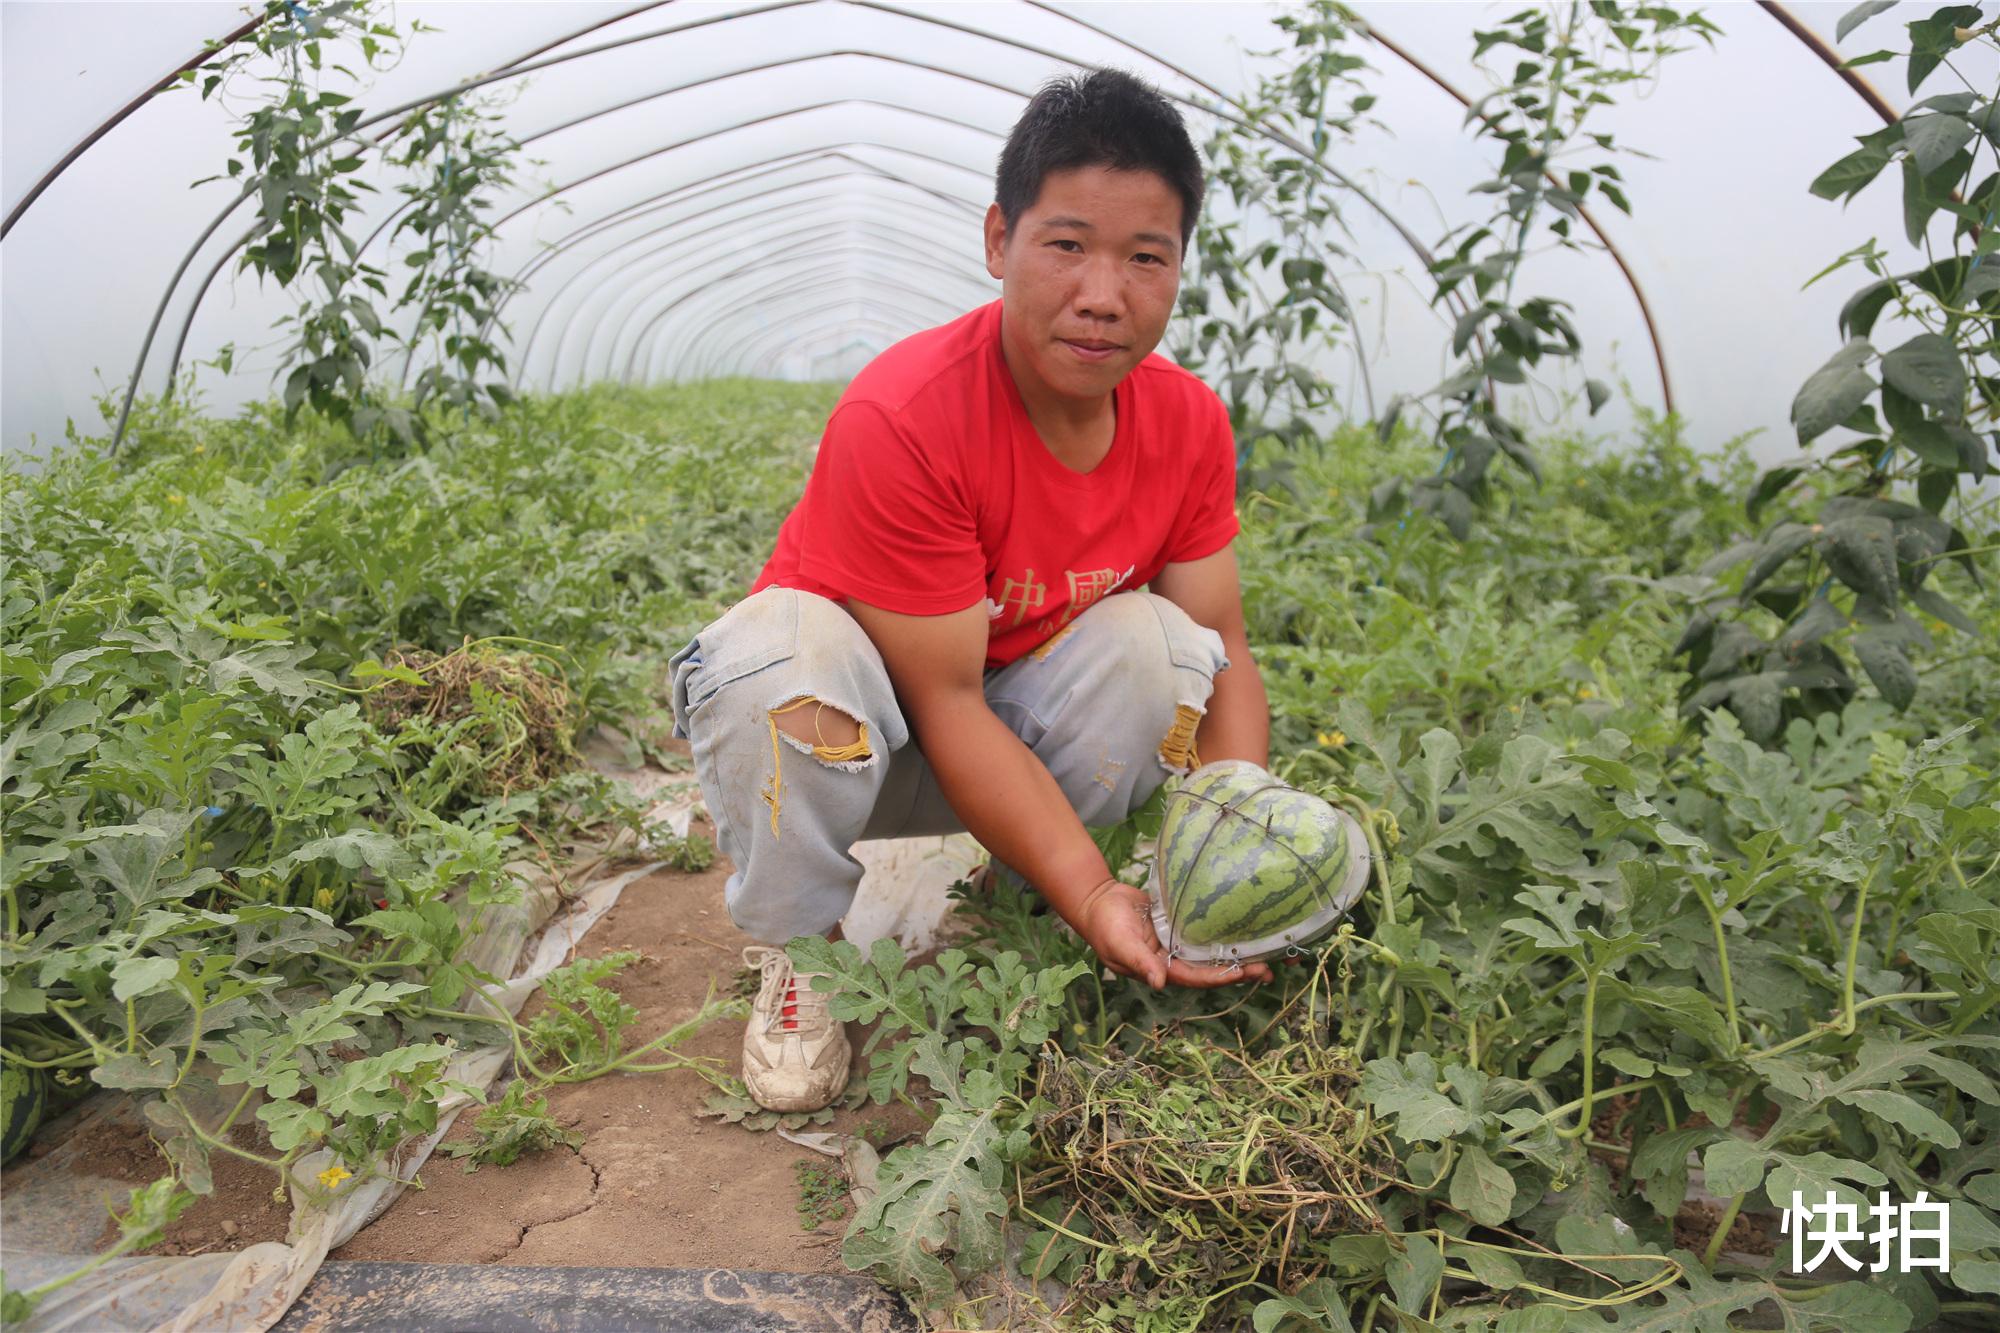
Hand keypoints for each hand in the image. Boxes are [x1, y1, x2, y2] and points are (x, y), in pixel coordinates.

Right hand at [1071, 878, 1273, 989]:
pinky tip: (1243, 929)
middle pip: (1211, 969)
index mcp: (1162, 969)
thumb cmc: (1104, 925)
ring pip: (1212, 952)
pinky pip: (1205, 932)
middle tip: (1268, 969)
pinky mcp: (1180, 925)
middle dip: (1239, 971)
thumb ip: (1140, 962)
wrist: (1098, 900)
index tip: (1244, 972)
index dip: (1220, 977)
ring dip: (1237, 955)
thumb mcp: (1120, 944)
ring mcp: (1178, 943)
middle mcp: (1175, 960)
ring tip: (1267, 954)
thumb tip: (1159, 983)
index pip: (1196, 978)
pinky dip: (1223, 933)